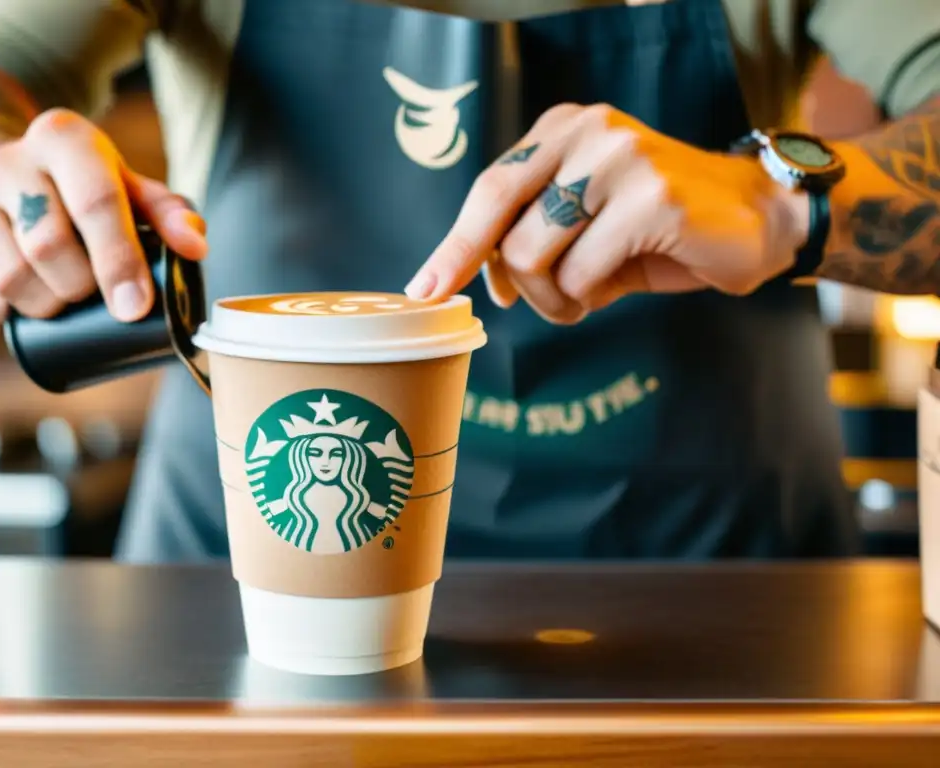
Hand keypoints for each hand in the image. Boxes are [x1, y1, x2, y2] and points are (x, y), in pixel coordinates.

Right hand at [0, 108, 207, 325]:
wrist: (13, 175)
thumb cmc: (87, 189)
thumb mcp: (132, 188)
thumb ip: (171, 214)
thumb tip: (195, 248)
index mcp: (64, 138)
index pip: (95, 202)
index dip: (118, 261)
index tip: (135, 308)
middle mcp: (9, 160)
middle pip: (50, 247)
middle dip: (81, 288)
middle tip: (96, 294)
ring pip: (10, 277)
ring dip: (45, 305)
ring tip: (64, 296)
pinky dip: (3, 310)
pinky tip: (24, 299)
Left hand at [406, 103, 808, 322]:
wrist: (756, 221)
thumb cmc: (658, 230)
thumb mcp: (584, 226)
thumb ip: (531, 235)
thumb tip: (478, 277)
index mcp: (565, 130)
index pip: (490, 187)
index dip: (455, 244)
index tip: (426, 287)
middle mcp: (588, 132)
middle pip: (499, 216)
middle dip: (495, 274)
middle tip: (510, 305)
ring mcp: (620, 159)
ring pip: (533, 254)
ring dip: (550, 296)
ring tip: (584, 296)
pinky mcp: (650, 197)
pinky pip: (580, 274)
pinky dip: (587, 299)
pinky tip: (615, 289)